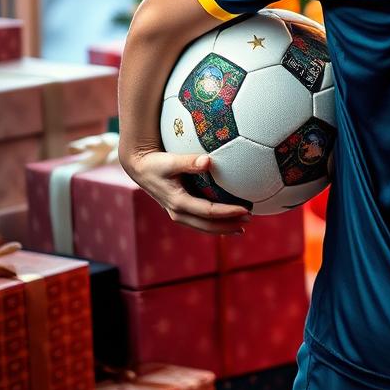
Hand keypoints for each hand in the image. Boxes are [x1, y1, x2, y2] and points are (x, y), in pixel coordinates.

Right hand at [122, 149, 250, 234]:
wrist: (140, 169)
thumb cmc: (156, 163)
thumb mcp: (171, 161)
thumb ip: (189, 161)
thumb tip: (208, 161)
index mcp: (178, 202)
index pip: (208, 211)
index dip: (228, 212)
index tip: (245, 209)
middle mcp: (178, 213)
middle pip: (208, 225)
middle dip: (229, 225)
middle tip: (249, 219)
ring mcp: (178, 214)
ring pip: (203, 227)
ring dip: (223, 229)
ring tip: (242, 228)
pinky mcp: (179, 211)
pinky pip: (199, 222)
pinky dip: (213, 225)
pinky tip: (226, 224)